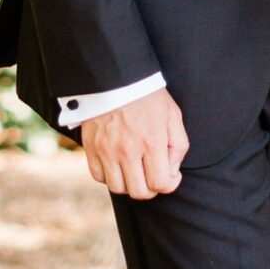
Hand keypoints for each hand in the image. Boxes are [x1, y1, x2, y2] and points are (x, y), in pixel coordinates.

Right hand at [80, 86, 187, 200]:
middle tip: (153, 174)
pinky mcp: (91, 147)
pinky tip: (118, 164)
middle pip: (140, 192)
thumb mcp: (173, 115)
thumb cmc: (148, 96)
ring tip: (135, 170)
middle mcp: (128, 150)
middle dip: (151, 188)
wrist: (115, 76)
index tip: (171, 174)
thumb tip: (172, 171)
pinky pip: (98, 176)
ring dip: (129, 184)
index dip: (170, 184)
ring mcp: (106, 150)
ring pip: (118, 188)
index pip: (161, 184)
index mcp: (152, 141)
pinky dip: (109, 176)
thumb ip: (179, 145)